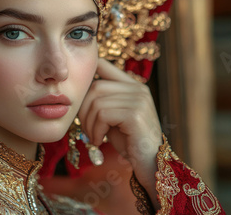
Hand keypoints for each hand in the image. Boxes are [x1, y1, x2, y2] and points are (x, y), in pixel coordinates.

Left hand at [78, 58, 162, 207]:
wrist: (150, 163)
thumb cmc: (129, 141)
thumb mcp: (114, 117)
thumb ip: (103, 101)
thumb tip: (80, 90)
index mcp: (133, 86)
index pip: (104, 65)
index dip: (88, 76)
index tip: (81, 97)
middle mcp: (138, 88)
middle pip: (95, 87)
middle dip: (84, 110)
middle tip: (87, 129)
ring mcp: (139, 100)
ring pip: (97, 103)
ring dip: (89, 124)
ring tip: (94, 137)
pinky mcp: (135, 114)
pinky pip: (103, 115)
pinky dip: (96, 130)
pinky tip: (100, 141)